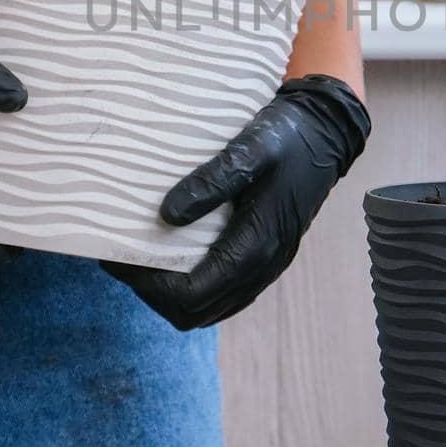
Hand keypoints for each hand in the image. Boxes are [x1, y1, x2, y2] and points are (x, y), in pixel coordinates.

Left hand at [104, 73, 369, 329]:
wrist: (325, 133)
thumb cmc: (287, 137)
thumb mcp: (250, 149)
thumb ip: (211, 181)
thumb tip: (166, 215)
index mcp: (256, 246)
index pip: (190, 293)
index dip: (148, 284)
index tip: (119, 257)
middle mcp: (262, 268)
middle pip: (193, 313)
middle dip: (152, 294)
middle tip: (122, 261)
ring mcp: (265, 268)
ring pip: (207, 310)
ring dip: (170, 295)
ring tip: (141, 261)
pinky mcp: (264, 259)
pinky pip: (221, 296)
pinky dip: (191, 288)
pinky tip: (172, 258)